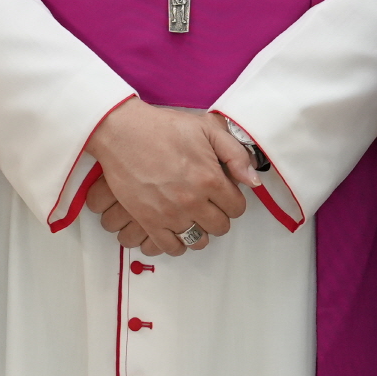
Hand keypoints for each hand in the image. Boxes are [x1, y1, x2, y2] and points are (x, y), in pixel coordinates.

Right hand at [86, 100, 255, 245]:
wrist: (123, 132)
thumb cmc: (165, 127)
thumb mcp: (206, 128)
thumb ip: (235, 154)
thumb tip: (253, 181)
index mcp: (210, 178)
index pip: (237, 208)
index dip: (233, 201)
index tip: (223, 195)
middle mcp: (193, 201)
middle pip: (220, 227)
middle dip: (219, 216)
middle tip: (208, 205)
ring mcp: (170, 214)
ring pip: (198, 241)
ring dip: (200, 231)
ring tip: (193, 218)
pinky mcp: (149, 221)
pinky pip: (171, 247)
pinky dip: (177, 244)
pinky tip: (176, 230)